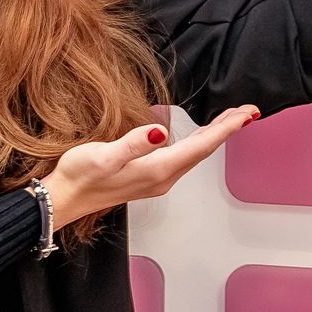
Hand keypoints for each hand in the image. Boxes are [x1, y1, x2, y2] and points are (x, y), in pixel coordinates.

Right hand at [40, 105, 260, 228]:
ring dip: (215, 136)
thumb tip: (160, 132)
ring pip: (195, 155)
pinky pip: (183, 158)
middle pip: (203, 150)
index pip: (200, 146)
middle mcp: (163, 178)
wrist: (62, 200)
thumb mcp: (103, 156)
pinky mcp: (148, 178)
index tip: (246, 115)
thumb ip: (133, 144)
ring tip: (232, 120)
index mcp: (157, 170)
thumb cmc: (78, 176)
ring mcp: (157, 180)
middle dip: (227, 130)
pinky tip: (199, 136)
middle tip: (248, 111)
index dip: (225, 129)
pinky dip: (198, 143)